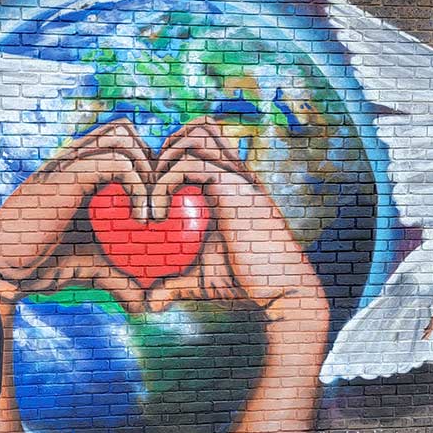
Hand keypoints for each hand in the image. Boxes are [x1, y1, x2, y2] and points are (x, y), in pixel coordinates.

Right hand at [0, 119, 152, 432]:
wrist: (0, 272)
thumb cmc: (39, 267)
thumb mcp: (90, 269)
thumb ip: (119, 278)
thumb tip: (146, 304)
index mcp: (78, 173)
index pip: (122, 144)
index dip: (145, 166)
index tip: (159, 206)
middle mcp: (72, 161)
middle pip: (124, 131)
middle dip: (150, 161)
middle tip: (158, 204)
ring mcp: (66, 165)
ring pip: (123, 138)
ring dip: (148, 172)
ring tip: (154, 214)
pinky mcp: (64, 178)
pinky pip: (114, 162)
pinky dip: (139, 185)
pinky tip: (144, 218)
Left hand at [147, 118, 329, 432]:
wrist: (283, 293)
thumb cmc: (246, 286)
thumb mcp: (201, 281)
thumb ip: (175, 284)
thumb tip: (150, 303)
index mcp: (232, 185)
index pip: (202, 143)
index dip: (170, 157)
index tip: (151, 195)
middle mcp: (237, 173)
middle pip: (199, 128)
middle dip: (164, 150)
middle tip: (149, 192)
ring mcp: (239, 177)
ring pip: (194, 137)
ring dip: (162, 163)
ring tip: (151, 202)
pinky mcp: (235, 188)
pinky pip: (190, 164)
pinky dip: (163, 184)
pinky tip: (157, 216)